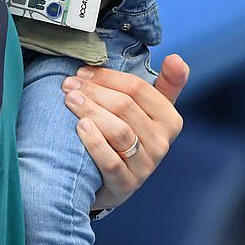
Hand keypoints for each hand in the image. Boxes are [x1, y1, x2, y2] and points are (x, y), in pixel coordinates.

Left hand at [62, 54, 189, 211]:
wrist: (111, 179)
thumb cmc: (129, 132)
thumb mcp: (147, 108)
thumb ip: (164, 82)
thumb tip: (176, 58)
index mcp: (169, 119)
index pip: (137, 88)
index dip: (107, 77)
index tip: (82, 71)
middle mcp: (162, 143)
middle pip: (125, 107)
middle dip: (93, 91)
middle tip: (68, 84)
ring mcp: (145, 167)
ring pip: (119, 131)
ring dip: (90, 111)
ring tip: (69, 100)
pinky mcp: (126, 186)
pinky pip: (111, 162)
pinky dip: (94, 142)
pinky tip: (79, 127)